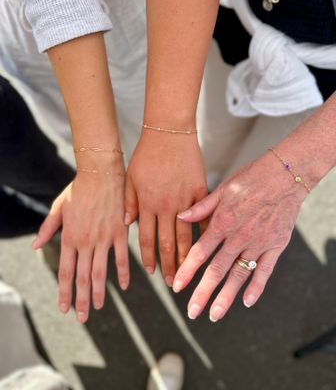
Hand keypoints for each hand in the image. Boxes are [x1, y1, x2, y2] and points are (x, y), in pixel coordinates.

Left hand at [32, 157, 128, 322]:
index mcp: (69, 236)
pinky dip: (124, 273)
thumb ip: (48, 228)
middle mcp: (86, 241)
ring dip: (100, 292)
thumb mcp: (59, 207)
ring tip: (98, 307)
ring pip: (101, 271)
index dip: (64, 292)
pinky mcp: (119, 232)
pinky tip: (125, 286)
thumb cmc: (79, 189)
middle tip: (82, 318)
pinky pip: (122, 257)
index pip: (65, 271)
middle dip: (81, 300)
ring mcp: (104, 238)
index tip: (65, 308)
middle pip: (82, 277)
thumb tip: (35, 246)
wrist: (101, 173)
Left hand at [125, 130, 207, 285]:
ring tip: (190, 270)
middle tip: (174, 282)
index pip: (146, 238)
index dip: (149, 257)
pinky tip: (209, 244)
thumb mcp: (130, 177)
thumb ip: (129, 202)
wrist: (169, 131)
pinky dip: (205, 231)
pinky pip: (204, 215)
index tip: (153, 272)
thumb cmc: (146, 154)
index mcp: (146, 203)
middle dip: (170, 264)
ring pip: (186, 234)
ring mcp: (184, 199)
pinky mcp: (200, 190)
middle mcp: (166, 205)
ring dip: (187, 255)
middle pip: (167, 242)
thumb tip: (127, 224)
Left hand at [173, 151, 306, 321]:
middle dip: (202, 293)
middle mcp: (238, 237)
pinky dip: (257, 287)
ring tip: (215, 315)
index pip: (200, 252)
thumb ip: (201, 207)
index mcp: (222, 222)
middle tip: (191, 311)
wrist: (285, 176)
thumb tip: (180, 217)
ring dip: (226, 297)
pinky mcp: (275, 246)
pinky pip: (265, 271)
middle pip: (217, 270)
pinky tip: (247, 302)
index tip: (176, 286)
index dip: (187, 271)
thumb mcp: (222, 189)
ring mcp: (258, 243)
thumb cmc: (252, 178)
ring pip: (239, 275)